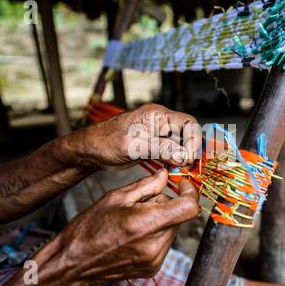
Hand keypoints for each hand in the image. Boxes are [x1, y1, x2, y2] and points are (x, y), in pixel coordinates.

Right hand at [0, 169, 198, 285]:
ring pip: (172, 228)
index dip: (190, 192)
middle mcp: (154, 245)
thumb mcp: (115, 197)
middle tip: (143, 202)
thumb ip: (146, 185)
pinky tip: (134, 233)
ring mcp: (154, 259)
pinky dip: (155, 233)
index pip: (188, 208)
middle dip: (166, 204)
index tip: (183, 185)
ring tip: (135, 219)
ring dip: (161, 219)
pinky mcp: (152, 267)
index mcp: (145, 223)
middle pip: (178, 216)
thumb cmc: (88, 229)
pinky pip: (164, 242)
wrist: (73, 263)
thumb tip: (165, 175)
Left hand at [70, 103, 201, 167]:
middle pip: (187, 133)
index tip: (189, 158)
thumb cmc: (106, 141)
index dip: (194, 140)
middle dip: (190, 150)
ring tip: (180, 170)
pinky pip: (171, 152)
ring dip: (183, 157)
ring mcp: (158, 134)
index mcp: (157, 115)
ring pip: (181, 144)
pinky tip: (171, 170)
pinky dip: (174, 161)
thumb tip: (183, 155)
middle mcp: (160, 122)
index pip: (188, 123)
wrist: (91, 149)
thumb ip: (159, 148)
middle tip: (186, 168)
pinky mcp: (154, 145)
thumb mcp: (134, 145)